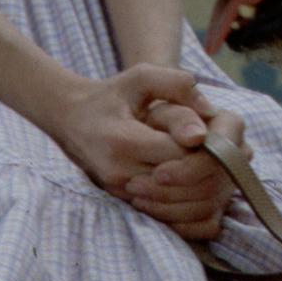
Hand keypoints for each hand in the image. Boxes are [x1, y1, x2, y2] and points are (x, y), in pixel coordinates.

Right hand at [47, 65, 209, 200]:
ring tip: (198, 155)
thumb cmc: (111, 95)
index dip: (202, 143)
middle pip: (179, 178)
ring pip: (173, 195)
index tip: (208, 129)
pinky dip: (178, 189)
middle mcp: (119, 172)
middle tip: (210, 145)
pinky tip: (183, 168)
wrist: (71, 118)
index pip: (179, 153)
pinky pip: (161, 202)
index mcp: (123, 141)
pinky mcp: (122, 199)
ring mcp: (119, 190)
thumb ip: (176, 84)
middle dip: (201, 162)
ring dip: (192, 179)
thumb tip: (210, 112)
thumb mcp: (141, 78)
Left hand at [126, 103, 249, 242]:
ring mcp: (227, 182)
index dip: (191, 169)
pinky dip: (176, 223)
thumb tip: (198, 135)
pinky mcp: (215, 206)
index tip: (158, 172)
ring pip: (207, 207)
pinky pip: (205, 226)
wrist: (119, 118)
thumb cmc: (135, 99)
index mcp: (229, 124)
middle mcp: (236, 154)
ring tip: (135, 195)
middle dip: (172, 191)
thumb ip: (173, 90)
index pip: (224, 155)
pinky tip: (148, 208)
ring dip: (167, 207)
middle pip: (214, 185)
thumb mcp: (145, 82)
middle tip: (134, 186)